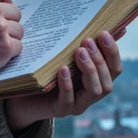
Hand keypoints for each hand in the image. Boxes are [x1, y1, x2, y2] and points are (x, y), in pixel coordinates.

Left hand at [4, 30, 123, 132]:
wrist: (22, 95)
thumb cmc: (47, 72)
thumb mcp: (66, 56)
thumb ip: (87, 46)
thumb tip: (114, 27)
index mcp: (97, 81)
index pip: (114, 69)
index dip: (112, 52)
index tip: (104, 33)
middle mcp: (90, 95)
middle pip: (108, 81)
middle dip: (100, 59)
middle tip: (87, 41)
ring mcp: (77, 105)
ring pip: (95, 91)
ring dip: (90, 70)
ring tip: (79, 52)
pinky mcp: (60, 110)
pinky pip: (68, 100)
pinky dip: (67, 84)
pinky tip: (63, 69)